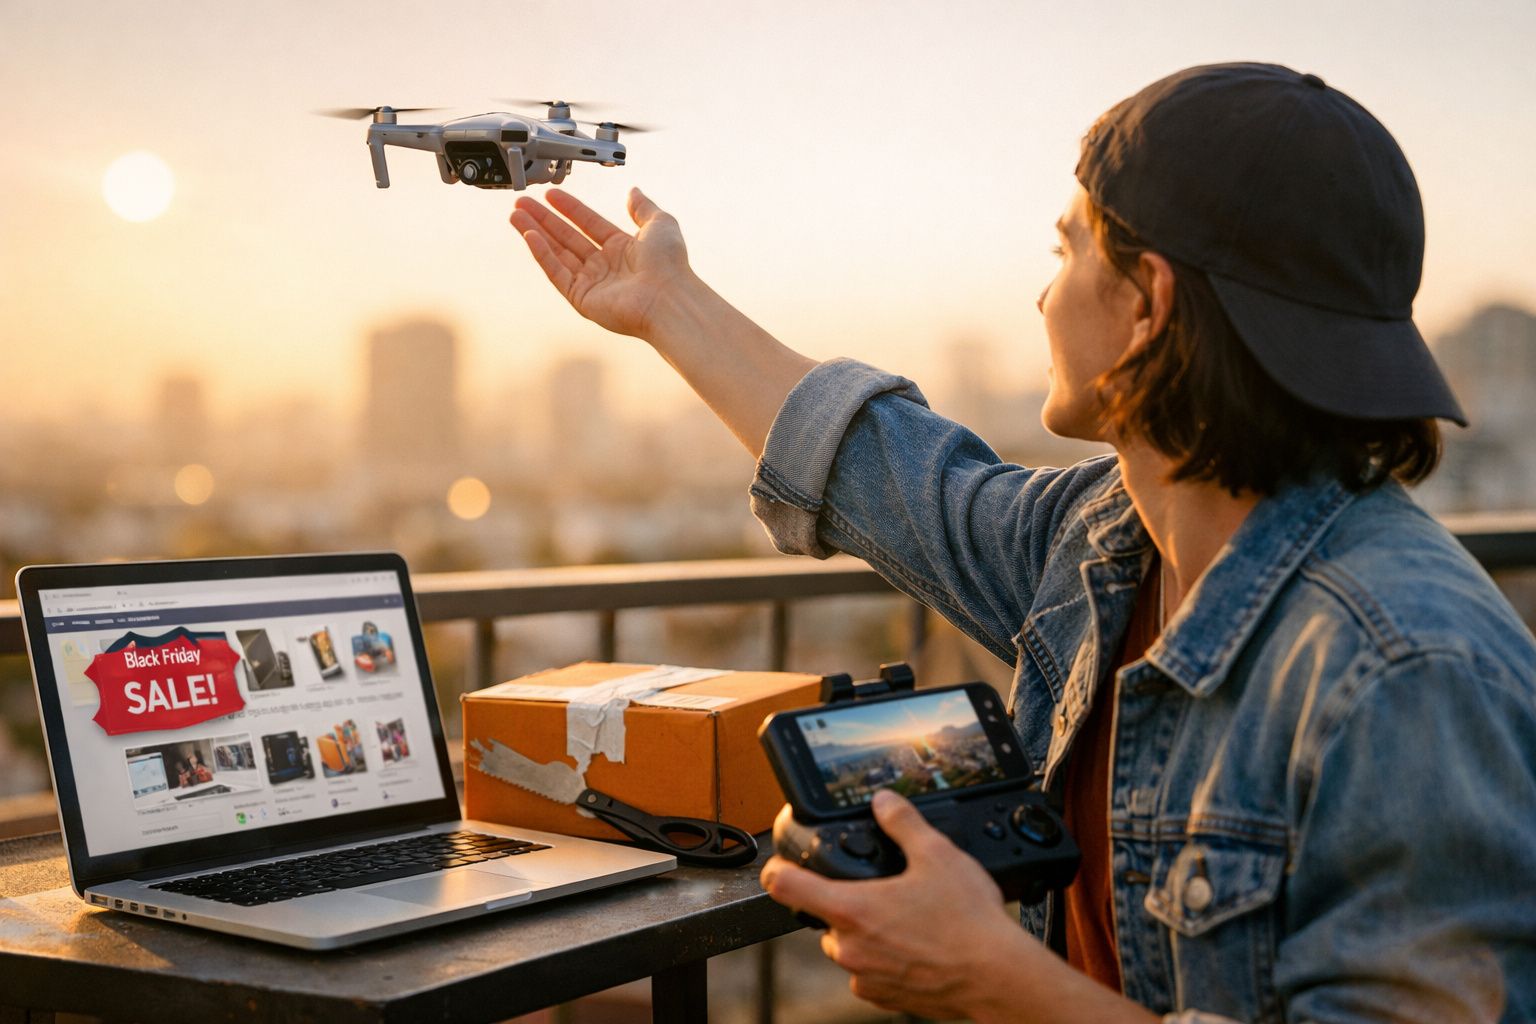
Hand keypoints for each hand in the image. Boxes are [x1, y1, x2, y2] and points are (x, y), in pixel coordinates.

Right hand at [510, 187, 689, 340]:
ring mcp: (593, 283)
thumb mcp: (660, 223)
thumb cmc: (670, 264)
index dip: (569, 208)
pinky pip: (557, 273)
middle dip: (544, 219)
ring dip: (536, 233)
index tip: (550, 194)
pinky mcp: (582, 298)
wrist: (668, 298)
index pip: (589, 223)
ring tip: (516, 215)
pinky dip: (542, 254)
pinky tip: (530, 235)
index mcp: (623, 249)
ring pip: (557, 253)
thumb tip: (634, 191)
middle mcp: (606, 266)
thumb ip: (643, 206)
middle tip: (523, 202)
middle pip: (567, 237)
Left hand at [760, 790, 1026, 1019]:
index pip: (785, 885)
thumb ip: (902, 823)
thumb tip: (884, 802)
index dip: (777, 868)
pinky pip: (870, 974)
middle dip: (848, 903)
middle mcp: (849, 947)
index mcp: (850, 908)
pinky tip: (917, 947)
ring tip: (909, 921)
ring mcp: (864, 977)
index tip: (780, 864)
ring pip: (849, 946)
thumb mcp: (937, 854)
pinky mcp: (885, 998)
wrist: (998, 978)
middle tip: (885, 892)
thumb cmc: (968, 922)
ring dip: (867, 933)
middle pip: (824, 915)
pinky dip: (885, 960)